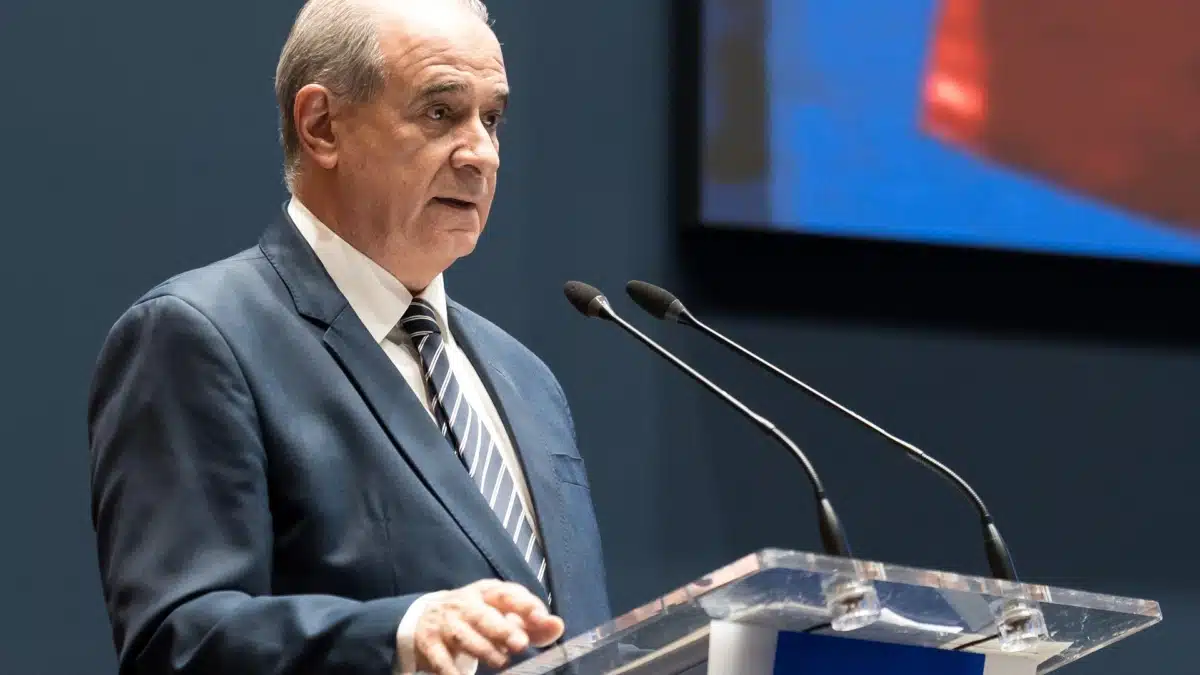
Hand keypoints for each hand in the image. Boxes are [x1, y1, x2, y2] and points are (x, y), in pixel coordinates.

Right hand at [411, 579, 564, 673]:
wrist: (426, 616)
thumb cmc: (476, 616)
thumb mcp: (502, 613)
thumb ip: (531, 623)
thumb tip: (557, 626)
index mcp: (487, 592)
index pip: (508, 594)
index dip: (525, 605)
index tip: (541, 618)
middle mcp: (465, 604)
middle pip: (483, 615)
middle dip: (502, 629)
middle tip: (520, 643)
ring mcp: (445, 623)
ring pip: (463, 636)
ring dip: (483, 649)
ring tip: (500, 661)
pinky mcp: (429, 642)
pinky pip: (440, 659)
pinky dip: (451, 671)